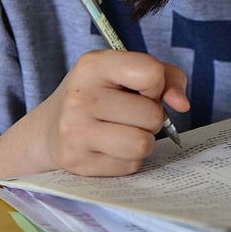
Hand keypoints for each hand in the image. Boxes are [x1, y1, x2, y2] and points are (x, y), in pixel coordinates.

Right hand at [34, 50, 189, 176]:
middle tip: (129, 114)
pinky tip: (109, 148)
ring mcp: (76, 132)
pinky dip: (127, 159)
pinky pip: (129, 166)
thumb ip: (167, 77)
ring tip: (124, 131)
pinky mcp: (79, 163)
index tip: (143, 88)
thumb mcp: (126, 72)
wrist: (48, 131)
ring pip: (142, 144)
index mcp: (93, 65)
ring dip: (142, 140)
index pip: (150, 73)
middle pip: (152, 114)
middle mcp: (80, 97)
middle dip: (151, 117)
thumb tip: (182, 104)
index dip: (157, 84)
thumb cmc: (100, 96)